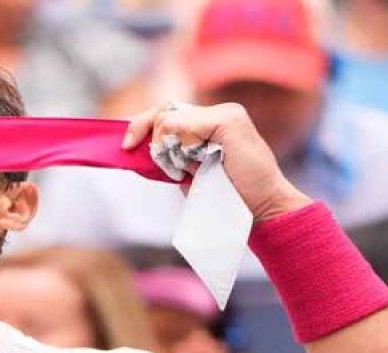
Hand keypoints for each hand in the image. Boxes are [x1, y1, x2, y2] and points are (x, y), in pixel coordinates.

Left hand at [123, 102, 310, 221]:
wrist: (261, 209)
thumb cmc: (226, 197)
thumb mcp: (190, 172)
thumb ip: (170, 155)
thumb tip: (135, 147)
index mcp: (210, 123)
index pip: (167, 113)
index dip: (143, 126)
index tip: (126, 145)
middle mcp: (218, 112)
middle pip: (164, 110)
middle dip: (145, 132)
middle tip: (138, 152)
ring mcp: (225, 113)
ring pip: (168, 119)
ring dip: (165, 148)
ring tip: (184, 170)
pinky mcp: (227, 120)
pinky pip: (181, 126)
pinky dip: (177, 148)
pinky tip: (190, 165)